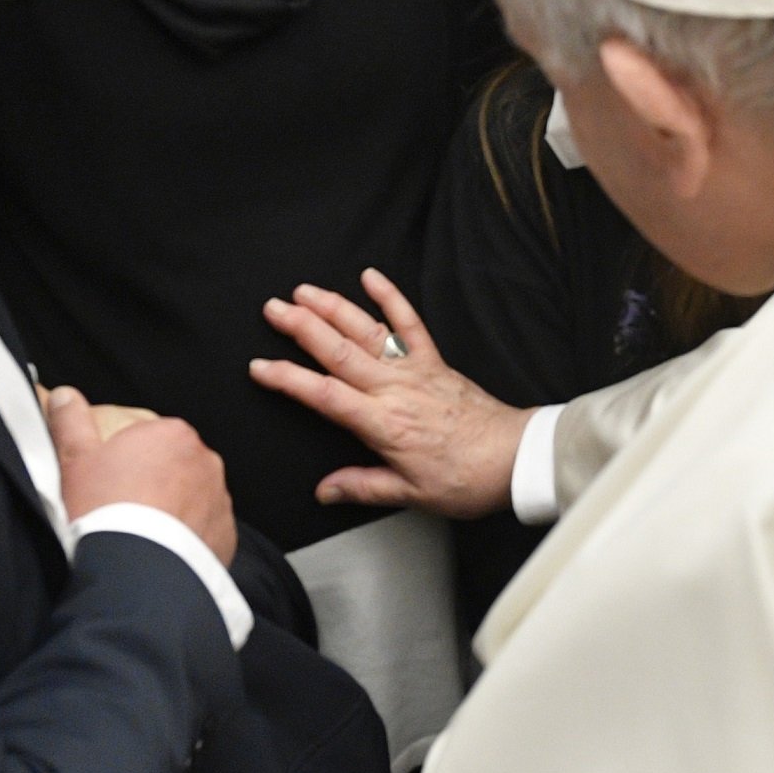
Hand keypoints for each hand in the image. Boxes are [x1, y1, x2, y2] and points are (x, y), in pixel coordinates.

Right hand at [46, 387, 235, 563]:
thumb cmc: (103, 512)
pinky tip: (162, 551)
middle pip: (173, 466)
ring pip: (191, 497)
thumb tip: (66, 396)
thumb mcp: (75, 462)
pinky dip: (188, 536)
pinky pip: (205, 528)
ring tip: (141, 534)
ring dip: (173, 509)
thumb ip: (70, 422)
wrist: (136, 573)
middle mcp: (204, 460)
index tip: (110, 484)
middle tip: (122, 510)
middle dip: (152, 482)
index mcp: (170, 433)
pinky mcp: (226, 533)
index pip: (148, 437)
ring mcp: (219, 497)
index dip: (125, 460)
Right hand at [248, 269, 526, 518]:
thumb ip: (363, 487)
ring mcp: (414, 370)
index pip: (324, 395)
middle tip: (273, 308)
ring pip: (367, 331)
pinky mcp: (434, 361)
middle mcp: (394, 389)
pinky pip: (410, 323)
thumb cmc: (466, 478)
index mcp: (383, 423)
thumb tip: (325, 490)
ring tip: (305, 291)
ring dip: (333, 308)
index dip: (288, 379)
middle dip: (301, 327)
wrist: (513, 457)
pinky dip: (390, 297)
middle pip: (338, 351)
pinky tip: (371, 278)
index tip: (260, 366)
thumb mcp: (410, 494)